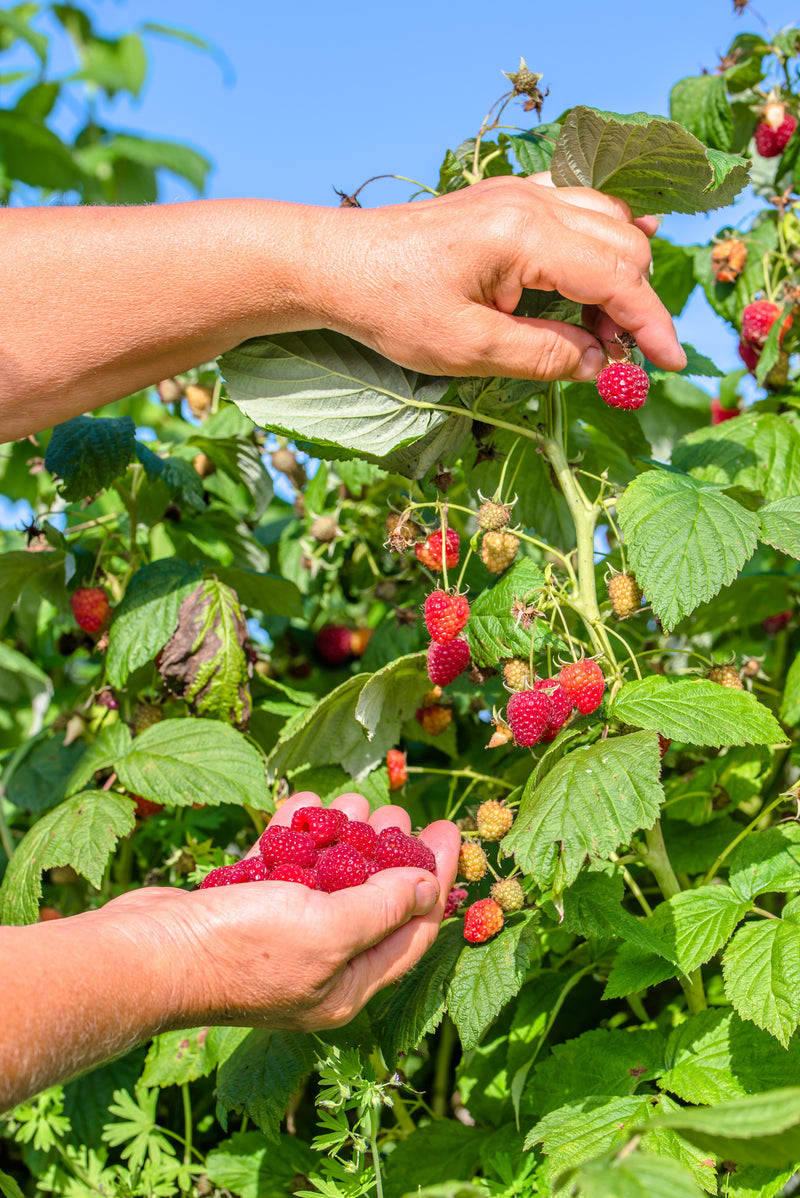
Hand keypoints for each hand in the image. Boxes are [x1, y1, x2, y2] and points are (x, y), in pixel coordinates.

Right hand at [107, 790, 459, 1030]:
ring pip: (327, 879)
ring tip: (353, 801)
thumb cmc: (242, 950)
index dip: (440, 878)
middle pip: (372, 901)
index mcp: (347, 986)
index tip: (451, 829)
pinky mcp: (247, 907)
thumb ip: (382, 908)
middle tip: (396, 811)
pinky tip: (304, 802)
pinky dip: (297, 835)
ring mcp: (281, 935)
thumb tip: (430, 887)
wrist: (148, 954)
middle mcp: (320, 964)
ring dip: (343, 836)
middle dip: (389, 853)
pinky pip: (284, 868)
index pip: (414, 930)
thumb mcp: (328, 931)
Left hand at [315, 173, 684, 380]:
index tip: (669, 365)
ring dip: (618, 276)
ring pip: (607, 221)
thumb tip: (599, 365)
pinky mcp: (506, 199)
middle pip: (623, 244)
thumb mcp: (468, 349)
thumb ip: (542, 356)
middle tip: (618, 361)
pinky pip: (577, 209)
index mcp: (523, 234)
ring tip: (600, 332)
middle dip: (634, 304)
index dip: (650, 325)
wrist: (336, 265)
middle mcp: (530, 200)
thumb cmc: (390, 308)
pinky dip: (599, 244)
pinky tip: (597, 275)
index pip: (616, 276)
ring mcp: (519, 192)